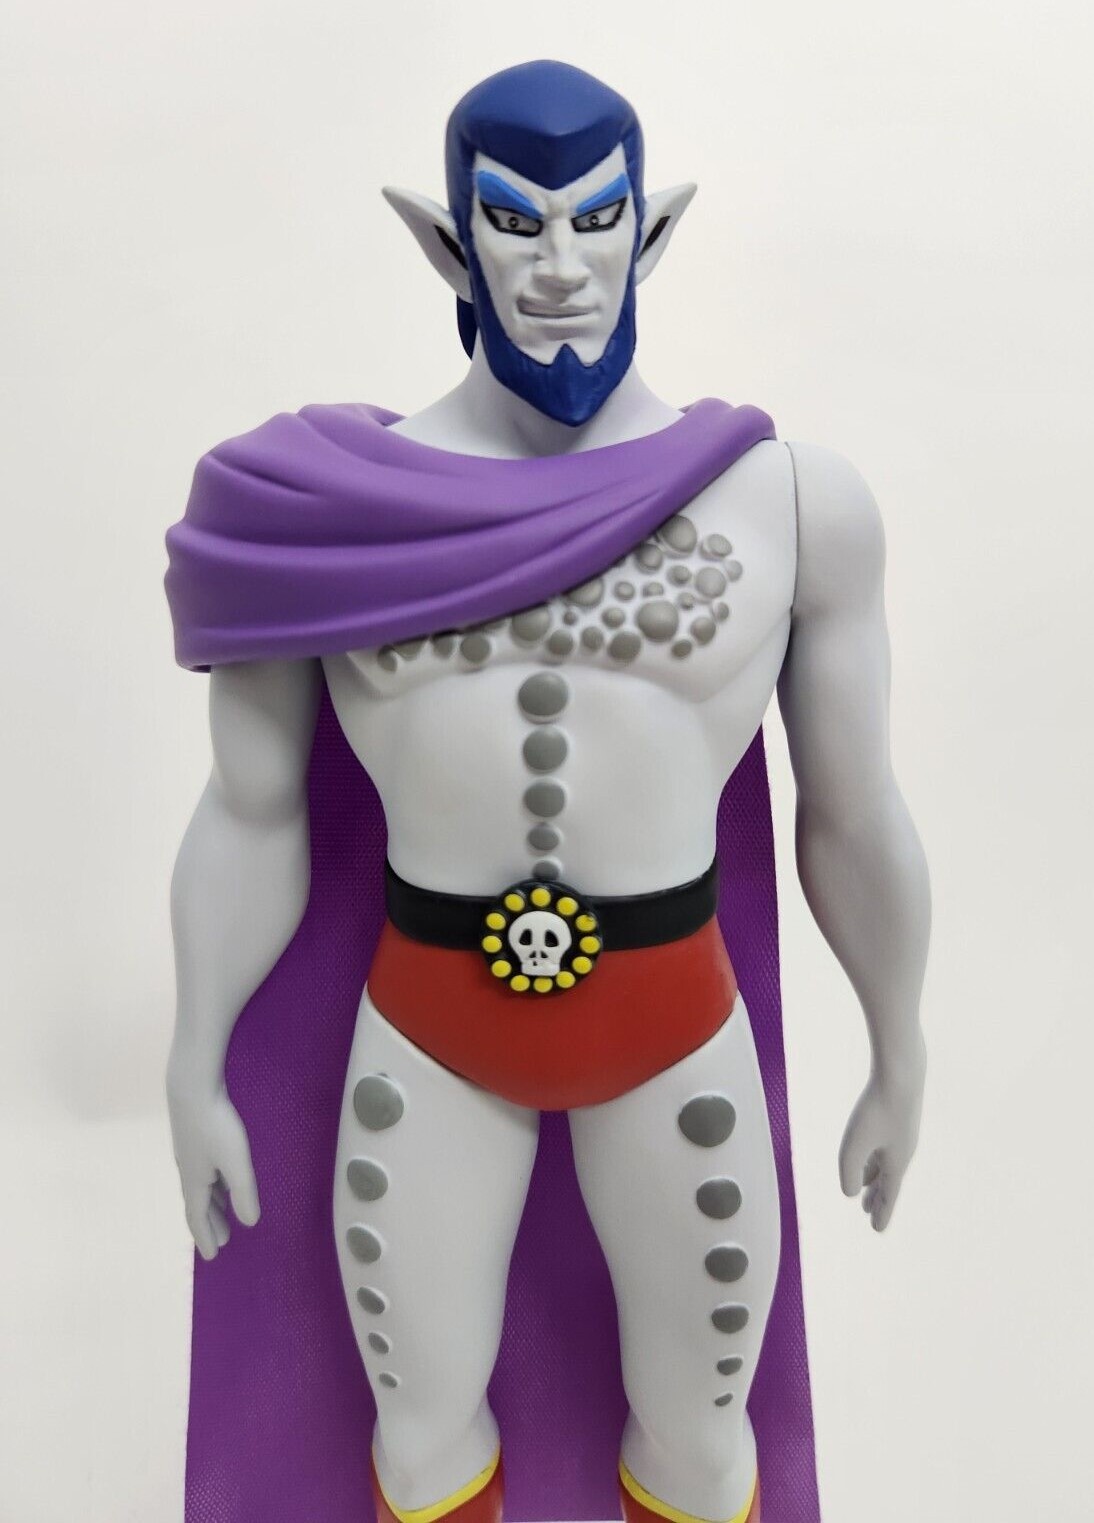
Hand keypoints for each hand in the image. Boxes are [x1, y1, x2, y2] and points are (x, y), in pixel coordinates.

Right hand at [167, 1063, 260, 1260]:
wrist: (191, 1086)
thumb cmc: (215, 1124)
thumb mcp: (235, 1162)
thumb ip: (243, 1192)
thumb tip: (249, 1222)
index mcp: (195, 1181)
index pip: (198, 1217)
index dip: (205, 1237)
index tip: (212, 1256)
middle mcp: (188, 1171)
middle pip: (199, 1204)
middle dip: (210, 1223)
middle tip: (223, 1240)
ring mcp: (190, 1153)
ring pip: (201, 1187)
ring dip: (211, 1204)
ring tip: (223, 1212)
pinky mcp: (195, 1136)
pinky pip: (204, 1171)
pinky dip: (212, 1184)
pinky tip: (221, 1177)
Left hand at [838, 1042, 924, 1232]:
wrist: (902, 1072)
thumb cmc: (877, 1108)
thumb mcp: (855, 1143)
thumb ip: (850, 1171)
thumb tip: (851, 1194)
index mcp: (897, 1162)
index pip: (888, 1195)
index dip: (881, 1213)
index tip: (876, 1230)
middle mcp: (902, 1151)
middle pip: (887, 1181)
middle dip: (877, 1198)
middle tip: (868, 1213)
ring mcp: (901, 1134)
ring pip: (885, 1163)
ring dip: (875, 1178)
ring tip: (866, 1189)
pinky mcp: (896, 1118)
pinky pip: (884, 1147)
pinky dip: (876, 1159)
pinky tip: (871, 1153)